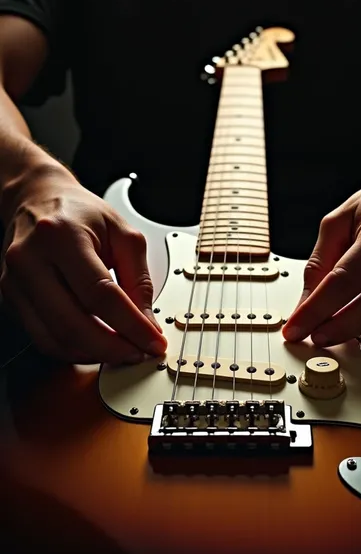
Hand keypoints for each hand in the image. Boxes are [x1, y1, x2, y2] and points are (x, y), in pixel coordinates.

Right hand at [0, 171, 166, 363]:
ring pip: (55, 339)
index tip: (153, 341)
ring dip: (93, 354)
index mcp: (61, 236)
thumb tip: (147, 324)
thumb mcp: (123, 234)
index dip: (131, 325)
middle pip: (72, 324)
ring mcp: (15, 283)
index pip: (100, 294)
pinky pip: (44, 338)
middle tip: (138, 353)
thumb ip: (139, 280)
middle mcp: (30, 260)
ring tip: (121, 351)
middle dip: (111, 349)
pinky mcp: (11, 300)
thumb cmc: (79, 213)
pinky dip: (74, 349)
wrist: (37, 198)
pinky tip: (96, 345)